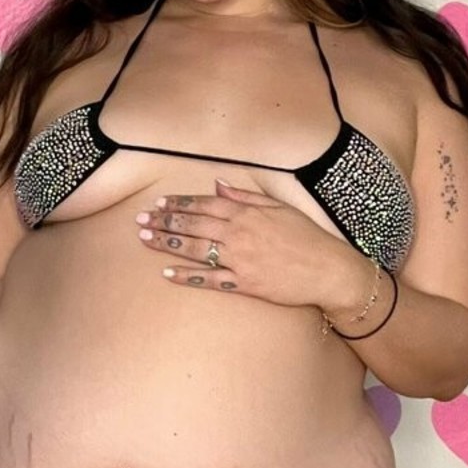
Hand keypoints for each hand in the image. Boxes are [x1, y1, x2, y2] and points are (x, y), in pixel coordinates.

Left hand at [135, 177, 366, 309]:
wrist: (328, 269)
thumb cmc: (306, 236)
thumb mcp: (279, 207)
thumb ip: (246, 196)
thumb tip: (219, 184)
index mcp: (247, 213)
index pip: (205, 204)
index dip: (179, 204)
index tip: (159, 204)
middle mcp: (239, 233)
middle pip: (193, 225)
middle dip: (163, 221)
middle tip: (140, 221)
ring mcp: (240, 259)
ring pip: (195, 249)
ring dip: (167, 243)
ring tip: (145, 240)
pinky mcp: (244, 283)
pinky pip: (210, 279)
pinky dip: (187, 276)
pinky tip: (167, 273)